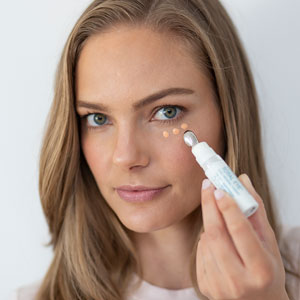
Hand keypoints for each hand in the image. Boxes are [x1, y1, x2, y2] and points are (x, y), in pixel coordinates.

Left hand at [196, 174, 288, 299]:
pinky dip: (206, 239)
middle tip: (207, 185)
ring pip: (206, 241)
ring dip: (210, 223)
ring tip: (220, 219)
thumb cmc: (267, 268)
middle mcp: (239, 281)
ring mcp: (219, 287)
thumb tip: (242, 179)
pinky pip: (200, 251)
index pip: (239, 230)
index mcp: (260, 269)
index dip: (228, 206)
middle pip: (216, 233)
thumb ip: (255, 209)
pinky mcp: (206, 287)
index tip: (219, 188)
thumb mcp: (268, 241)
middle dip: (209, 205)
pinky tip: (216, 240)